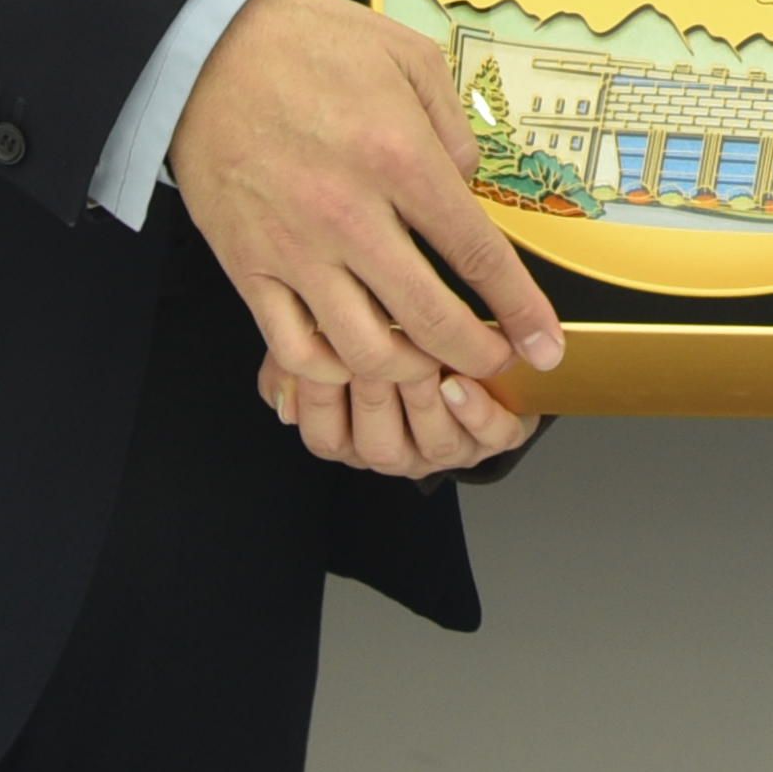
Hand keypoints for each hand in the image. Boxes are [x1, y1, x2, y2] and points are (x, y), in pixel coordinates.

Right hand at [171, 0, 565, 423]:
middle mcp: (350, 215)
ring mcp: (295, 249)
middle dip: (477, 354)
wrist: (205, 52)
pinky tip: (356, 362)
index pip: (477, 254)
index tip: (544, 344)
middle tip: (497, 362)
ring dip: (410, 372)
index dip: (520, 310)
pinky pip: (294, 348)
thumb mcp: (405, 54)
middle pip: (429, 318)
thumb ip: (452, 123)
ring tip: (432, 365)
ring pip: (364, 350)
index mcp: (398, 157)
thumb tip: (470, 184)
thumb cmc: (309, 45)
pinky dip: (333, 372)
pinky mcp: (248, 267)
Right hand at [251, 316, 527, 477]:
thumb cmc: (394, 324)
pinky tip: (460, 381)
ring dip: (425, 403)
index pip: (325, 436)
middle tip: (382, 345)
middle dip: (378, 393)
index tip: (327, 349)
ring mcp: (443, 445)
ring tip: (424, 360)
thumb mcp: (335, 327)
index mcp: (353, 430)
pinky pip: (487, 439)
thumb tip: (278, 394)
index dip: (323, 396)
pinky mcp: (494, 435)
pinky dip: (474, 413)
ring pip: (429, 446)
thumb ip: (297, 354)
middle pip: (376, 446)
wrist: (471, 328)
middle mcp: (396, 447)